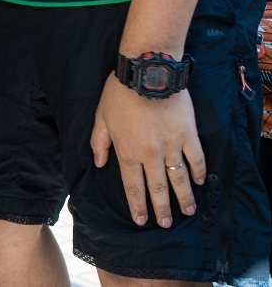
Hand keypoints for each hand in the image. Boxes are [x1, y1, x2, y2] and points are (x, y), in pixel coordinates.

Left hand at [90, 74, 205, 227]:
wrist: (147, 74)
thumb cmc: (119, 94)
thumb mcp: (101, 118)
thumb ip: (100, 143)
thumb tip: (98, 163)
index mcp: (128, 152)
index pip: (132, 186)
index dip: (137, 205)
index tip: (140, 220)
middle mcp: (151, 154)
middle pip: (157, 188)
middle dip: (161, 208)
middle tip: (166, 224)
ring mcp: (172, 146)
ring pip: (179, 179)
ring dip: (183, 197)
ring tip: (187, 211)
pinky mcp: (189, 135)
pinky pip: (196, 159)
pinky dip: (198, 172)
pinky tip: (198, 182)